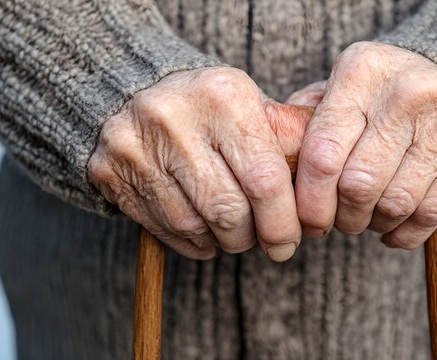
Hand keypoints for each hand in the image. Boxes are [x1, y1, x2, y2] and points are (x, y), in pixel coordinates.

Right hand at [89, 67, 310, 261]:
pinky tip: (206, 234)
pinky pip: (163, 229)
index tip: (294, 238)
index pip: (266, 179)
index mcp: (223, 95)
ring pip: (195, 225)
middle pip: (228, 210)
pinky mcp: (110, 171)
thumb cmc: (210, 107)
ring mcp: (136, 145)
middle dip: (254, 237)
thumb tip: (326, 190)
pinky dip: (193, 242)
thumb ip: (289, 142)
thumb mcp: (251, 108)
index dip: (284, 221)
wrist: (131, 88)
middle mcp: (175, 117)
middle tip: (267, 241)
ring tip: (235, 233)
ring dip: (224, 241)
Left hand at [294, 42, 436, 248]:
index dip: (309, 200)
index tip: (304, 218)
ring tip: (364, 217)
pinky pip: (429, 216)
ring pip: (394, 205)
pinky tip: (390, 228)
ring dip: (372, 224)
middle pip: (357, 187)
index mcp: (362, 73)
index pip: (323, 155)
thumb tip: (276, 173)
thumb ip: (305, 121)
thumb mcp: (342, 87)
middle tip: (334, 221)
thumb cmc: (381, 91)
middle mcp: (406, 94)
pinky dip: (403, 234)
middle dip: (340, 217)